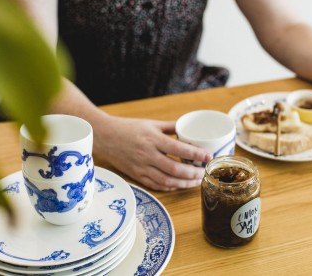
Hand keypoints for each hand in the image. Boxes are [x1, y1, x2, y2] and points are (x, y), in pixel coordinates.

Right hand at [93, 116, 211, 190]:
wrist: (103, 136)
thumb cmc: (128, 127)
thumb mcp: (151, 123)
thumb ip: (171, 127)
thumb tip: (189, 130)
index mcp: (153, 139)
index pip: (179, 149)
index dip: (196, 155)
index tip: (208, 156)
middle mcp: (148, 154)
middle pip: (175, 169)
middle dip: (193, 174)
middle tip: (204, 173)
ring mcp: (141, 167)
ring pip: (166, 181)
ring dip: (183, 183)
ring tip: (195, 182)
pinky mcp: (136, 175)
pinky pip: (155, 185)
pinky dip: (169, 187)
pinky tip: (178, 185)